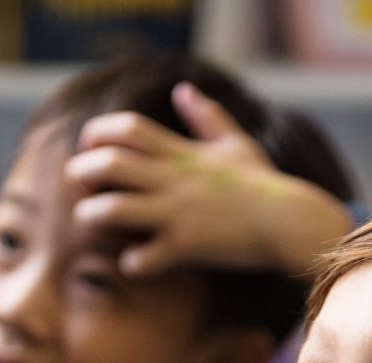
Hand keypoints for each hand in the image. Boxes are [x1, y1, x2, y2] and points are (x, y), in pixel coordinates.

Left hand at [66, 81, 351, 278]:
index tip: (91, 149)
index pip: (126, 129)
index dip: (97, 135)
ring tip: (95, 224)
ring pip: (113, 209)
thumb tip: (185, 90)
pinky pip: (143, 258)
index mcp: (181, 153)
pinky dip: (131, 263)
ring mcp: (177, 212)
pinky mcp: (187, 246)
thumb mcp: (236, 143)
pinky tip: (135, 263)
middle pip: (108, 164)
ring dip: (94, 217)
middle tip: (82, 188)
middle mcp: (173, 179)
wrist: (289, 221)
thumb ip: (207, 117)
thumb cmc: (264, 185)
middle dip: (83, 173)